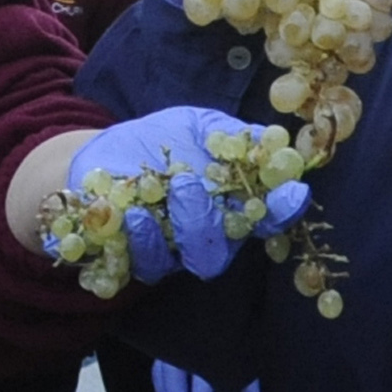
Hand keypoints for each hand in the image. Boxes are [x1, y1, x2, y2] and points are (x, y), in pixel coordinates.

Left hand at [65, 106, 309, 282]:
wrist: (101, 155)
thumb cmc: (157, 139)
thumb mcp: (194, 125)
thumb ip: (228, 134)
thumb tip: (269, 138)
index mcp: (232, 202)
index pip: (268, 214)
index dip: (283, 209)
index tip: (290, 193)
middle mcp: (211, 234)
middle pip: (227, 247)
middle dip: (213, 221)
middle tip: (190, 185)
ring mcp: (177, 252)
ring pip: (194, 260)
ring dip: (182, 232)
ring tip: (162, 196)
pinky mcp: (140, 261)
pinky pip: (149, 266)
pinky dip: (142, 243)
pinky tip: (131, 215)